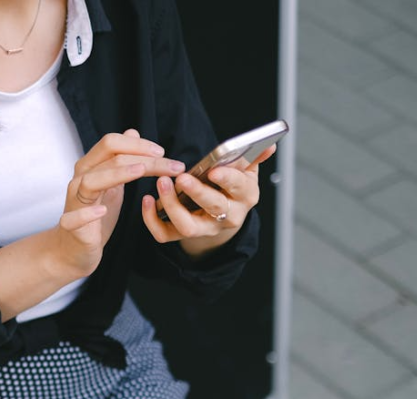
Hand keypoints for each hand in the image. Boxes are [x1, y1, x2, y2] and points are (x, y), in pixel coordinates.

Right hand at [56, 130, 184, 276]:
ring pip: (91, 181)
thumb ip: (121, 159)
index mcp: (91, 167)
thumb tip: (132, 131)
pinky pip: (73, 218)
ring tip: (141, 172)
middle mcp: (80, 180)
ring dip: (117, 174)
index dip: (138, 144)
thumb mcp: (113, 184)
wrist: (75, 248)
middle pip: (108, 157)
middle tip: (171, 165)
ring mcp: (74, 202)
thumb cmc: (96, 217)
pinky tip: (102, 211)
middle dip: (142, 157)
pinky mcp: (70, 226)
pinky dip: (86, 213)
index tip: (163, 152)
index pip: (112, 143)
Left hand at [141, 144, 276, 257]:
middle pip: (214, 208)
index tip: (214, 170)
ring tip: (162, 183)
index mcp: (245, 196)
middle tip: (181, 177)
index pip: (239, 188)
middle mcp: (228, 216)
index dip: (227, 180)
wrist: (223, 216)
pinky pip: (165, 235)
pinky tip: (146, 200)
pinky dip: (152, 221)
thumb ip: (254, 157)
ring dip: (171, 206)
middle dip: (197, 193)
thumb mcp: (247, 172)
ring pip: (187, 226)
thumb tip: (270, 144)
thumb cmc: (232, 187)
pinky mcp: (183, 235)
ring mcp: (205, 228)